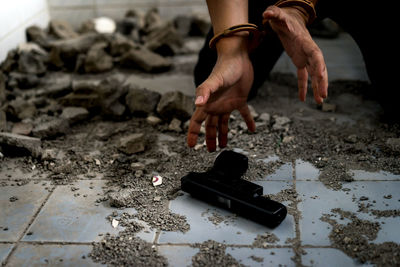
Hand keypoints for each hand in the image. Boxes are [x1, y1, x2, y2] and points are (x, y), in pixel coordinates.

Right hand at [187, 37, 255, 151]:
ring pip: (223, 123)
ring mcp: (227, 103)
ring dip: (223, 134)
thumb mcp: (214, 80)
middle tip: (210, 150)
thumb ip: (205, 91)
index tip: (191, 146)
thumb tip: (197, 104)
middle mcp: (216, 105)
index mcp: (207, 103)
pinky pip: (243, 113)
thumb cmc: (224, 68)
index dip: (193, 134)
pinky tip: (252, 129)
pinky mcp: (240, 100)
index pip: (197, 122)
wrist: (238, 57)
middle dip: (209, 138)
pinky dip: (248, 121)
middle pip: (211, 126)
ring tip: (223, 146)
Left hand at [263, 6, 327, 102]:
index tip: (321, 76)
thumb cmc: (283, 18)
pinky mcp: (300, 61)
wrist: (288, 20)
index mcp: (306, 42)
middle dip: (322, 81)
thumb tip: (267, 12)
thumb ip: (274, 13)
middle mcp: (309, 51)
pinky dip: (303, 87)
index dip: (319, 65)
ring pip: (314, 74)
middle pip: (319, 68)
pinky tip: (302, 99)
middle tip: (324, 95)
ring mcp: (306, 57)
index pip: (316, 55)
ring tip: (319, 102)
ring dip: (317, 88)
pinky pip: (303, 76)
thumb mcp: (278, 16)